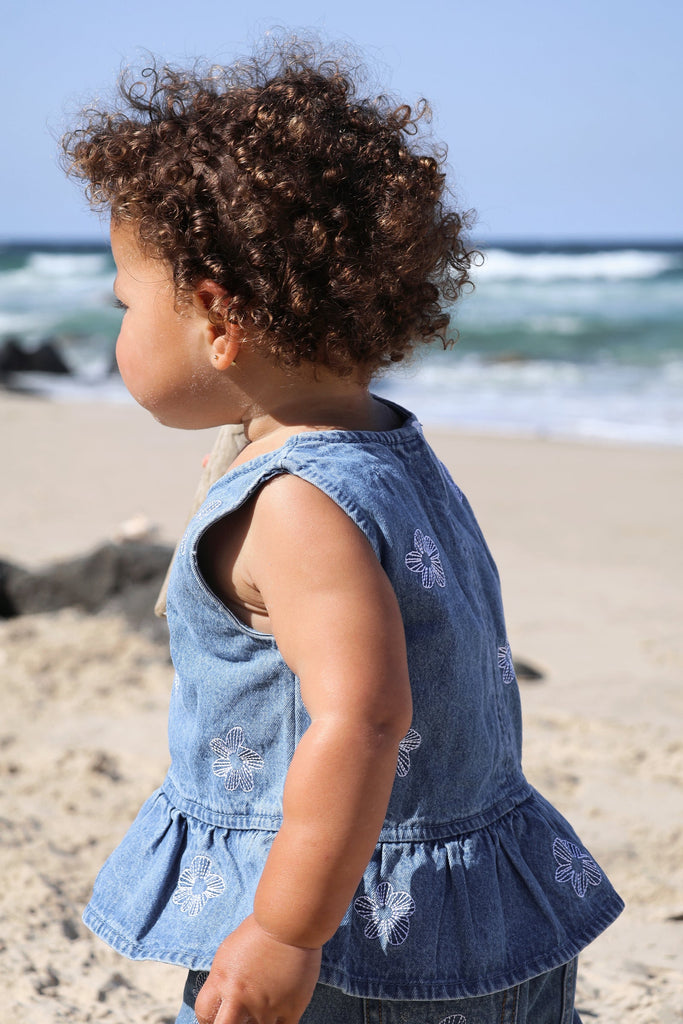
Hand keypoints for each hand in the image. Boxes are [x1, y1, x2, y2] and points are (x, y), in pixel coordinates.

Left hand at [194, 915, 321, 1023]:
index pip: (203, 1013)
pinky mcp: (290, 1008)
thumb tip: (223, 993)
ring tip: (262, 1011)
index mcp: (222, 979)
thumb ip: (224, 976)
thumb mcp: (231, 949)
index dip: (208, 1017)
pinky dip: (279, 1023)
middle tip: (236, 1018)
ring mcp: (266, 1006)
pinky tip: (280, 1013)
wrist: (291, 921)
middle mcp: (240, 996)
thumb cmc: (261, 928)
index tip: (217, 1015)